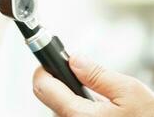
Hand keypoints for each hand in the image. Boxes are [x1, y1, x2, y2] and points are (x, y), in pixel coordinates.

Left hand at [33, 55, 153, 116]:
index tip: (49, 59)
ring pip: (58, 104)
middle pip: (48, 95)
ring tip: (87, 85)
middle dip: (57, 78)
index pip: (42, 87)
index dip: (43, 69)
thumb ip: (97, 74)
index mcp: (78, 114)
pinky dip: (75, 101)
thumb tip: (75, 60)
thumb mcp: (128, 92)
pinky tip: (90, 98)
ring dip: (67, 91)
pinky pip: (69, 112)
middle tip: (73, 69)